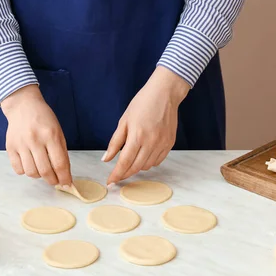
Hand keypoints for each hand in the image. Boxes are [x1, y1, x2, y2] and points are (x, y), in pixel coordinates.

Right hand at [1, 85, 71, 186]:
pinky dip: (26, 172)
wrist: (23, 106)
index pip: (59, 164)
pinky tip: (30, 164)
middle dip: (52, 180)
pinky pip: (18, 169)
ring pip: (31, 172)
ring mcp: (21, 144)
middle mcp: (35, 140)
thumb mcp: (58, 132)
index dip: (64, 178)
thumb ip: (62, 153)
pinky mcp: (10, 147)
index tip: (67, 184)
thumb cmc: (44, 120)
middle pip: (45, 171)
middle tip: (55, 181)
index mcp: (50, 135)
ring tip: (42, 170)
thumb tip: (65, 175)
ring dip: (39, 176)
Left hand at [104, 66, 189, 184]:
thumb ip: (115, 142)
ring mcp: (162, 144)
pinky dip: (148, 162)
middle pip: (136, 168)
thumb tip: (106, 159)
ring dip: (137, 167)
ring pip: (147, 166)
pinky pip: (158, 161)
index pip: (124, 162)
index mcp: (137, 136)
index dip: (116, 174)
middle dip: (125, 174)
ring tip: (130, 161)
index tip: (110, 182)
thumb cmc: (142, 103)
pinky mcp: (170, 144)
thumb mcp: (124, 121)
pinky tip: (143, 156)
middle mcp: (151, 142)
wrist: (165, 93)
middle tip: (117, 175)